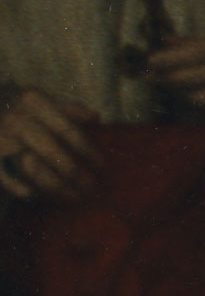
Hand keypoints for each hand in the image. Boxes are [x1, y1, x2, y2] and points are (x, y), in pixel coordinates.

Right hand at [0, 85, 100, 203]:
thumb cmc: (20, 106)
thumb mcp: (42, 98)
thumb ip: (70, 108)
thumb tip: (96, 118)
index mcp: (33, 101)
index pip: (68, 131)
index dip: (88, 151)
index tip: (103, 167)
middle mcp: (16, 119)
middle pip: (53, 154)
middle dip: (76, 174)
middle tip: (92, 188)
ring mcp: (1, 138)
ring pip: (32, 170)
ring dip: (55, 187)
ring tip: (73, 197)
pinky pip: (9, 180)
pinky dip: (25, 191)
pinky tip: (41, 196)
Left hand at [144, 32, 204, 128]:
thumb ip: (197, 42)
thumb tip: (165, 41)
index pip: (196, 53)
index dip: (169, 58)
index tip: (149, 61)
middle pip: (193, 78)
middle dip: (167, 78)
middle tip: (149, 77)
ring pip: (198, 99)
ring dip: (178, 95)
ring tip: (169, 88)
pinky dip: (193, 108)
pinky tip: (186, 100)